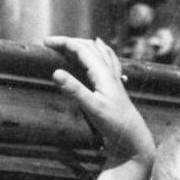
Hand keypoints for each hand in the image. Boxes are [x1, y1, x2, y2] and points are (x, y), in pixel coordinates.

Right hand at [46, 35, 155, 168]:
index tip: (45, 42)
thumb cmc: (114, 124)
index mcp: (102, 73)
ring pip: (100, 52)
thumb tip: (55, 73)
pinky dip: (102, 52)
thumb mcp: (92, 107)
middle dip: (70, 42)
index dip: (63, 43)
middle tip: (52, 43)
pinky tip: (103, 51)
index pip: (81, 49)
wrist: (133, 138)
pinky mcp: (115, 87)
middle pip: (89, 47)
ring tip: (73, 43)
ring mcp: (114, 79)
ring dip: (84, 45)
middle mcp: (109, 72)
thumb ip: (74, 90)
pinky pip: (109, 61)